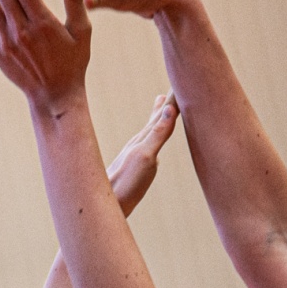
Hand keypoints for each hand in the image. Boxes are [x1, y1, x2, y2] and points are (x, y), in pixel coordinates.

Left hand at [108, 94, 179, 215]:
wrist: (106, 205)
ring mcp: (134, 156)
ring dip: (158, 118)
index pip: (162, 114)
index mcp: (143, 139)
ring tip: (160, 106)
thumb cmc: (126, 184)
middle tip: (171, 89)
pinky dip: (152, 138)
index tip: (180, 82)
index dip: (172, 100)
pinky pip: (147, 146)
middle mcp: (138, 144)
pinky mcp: (132, 169)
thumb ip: (157, 134)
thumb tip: (168, 109)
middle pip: (154, 119)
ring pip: (149, 131)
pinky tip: (149, 144)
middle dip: (165, 104)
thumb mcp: (145, 157)